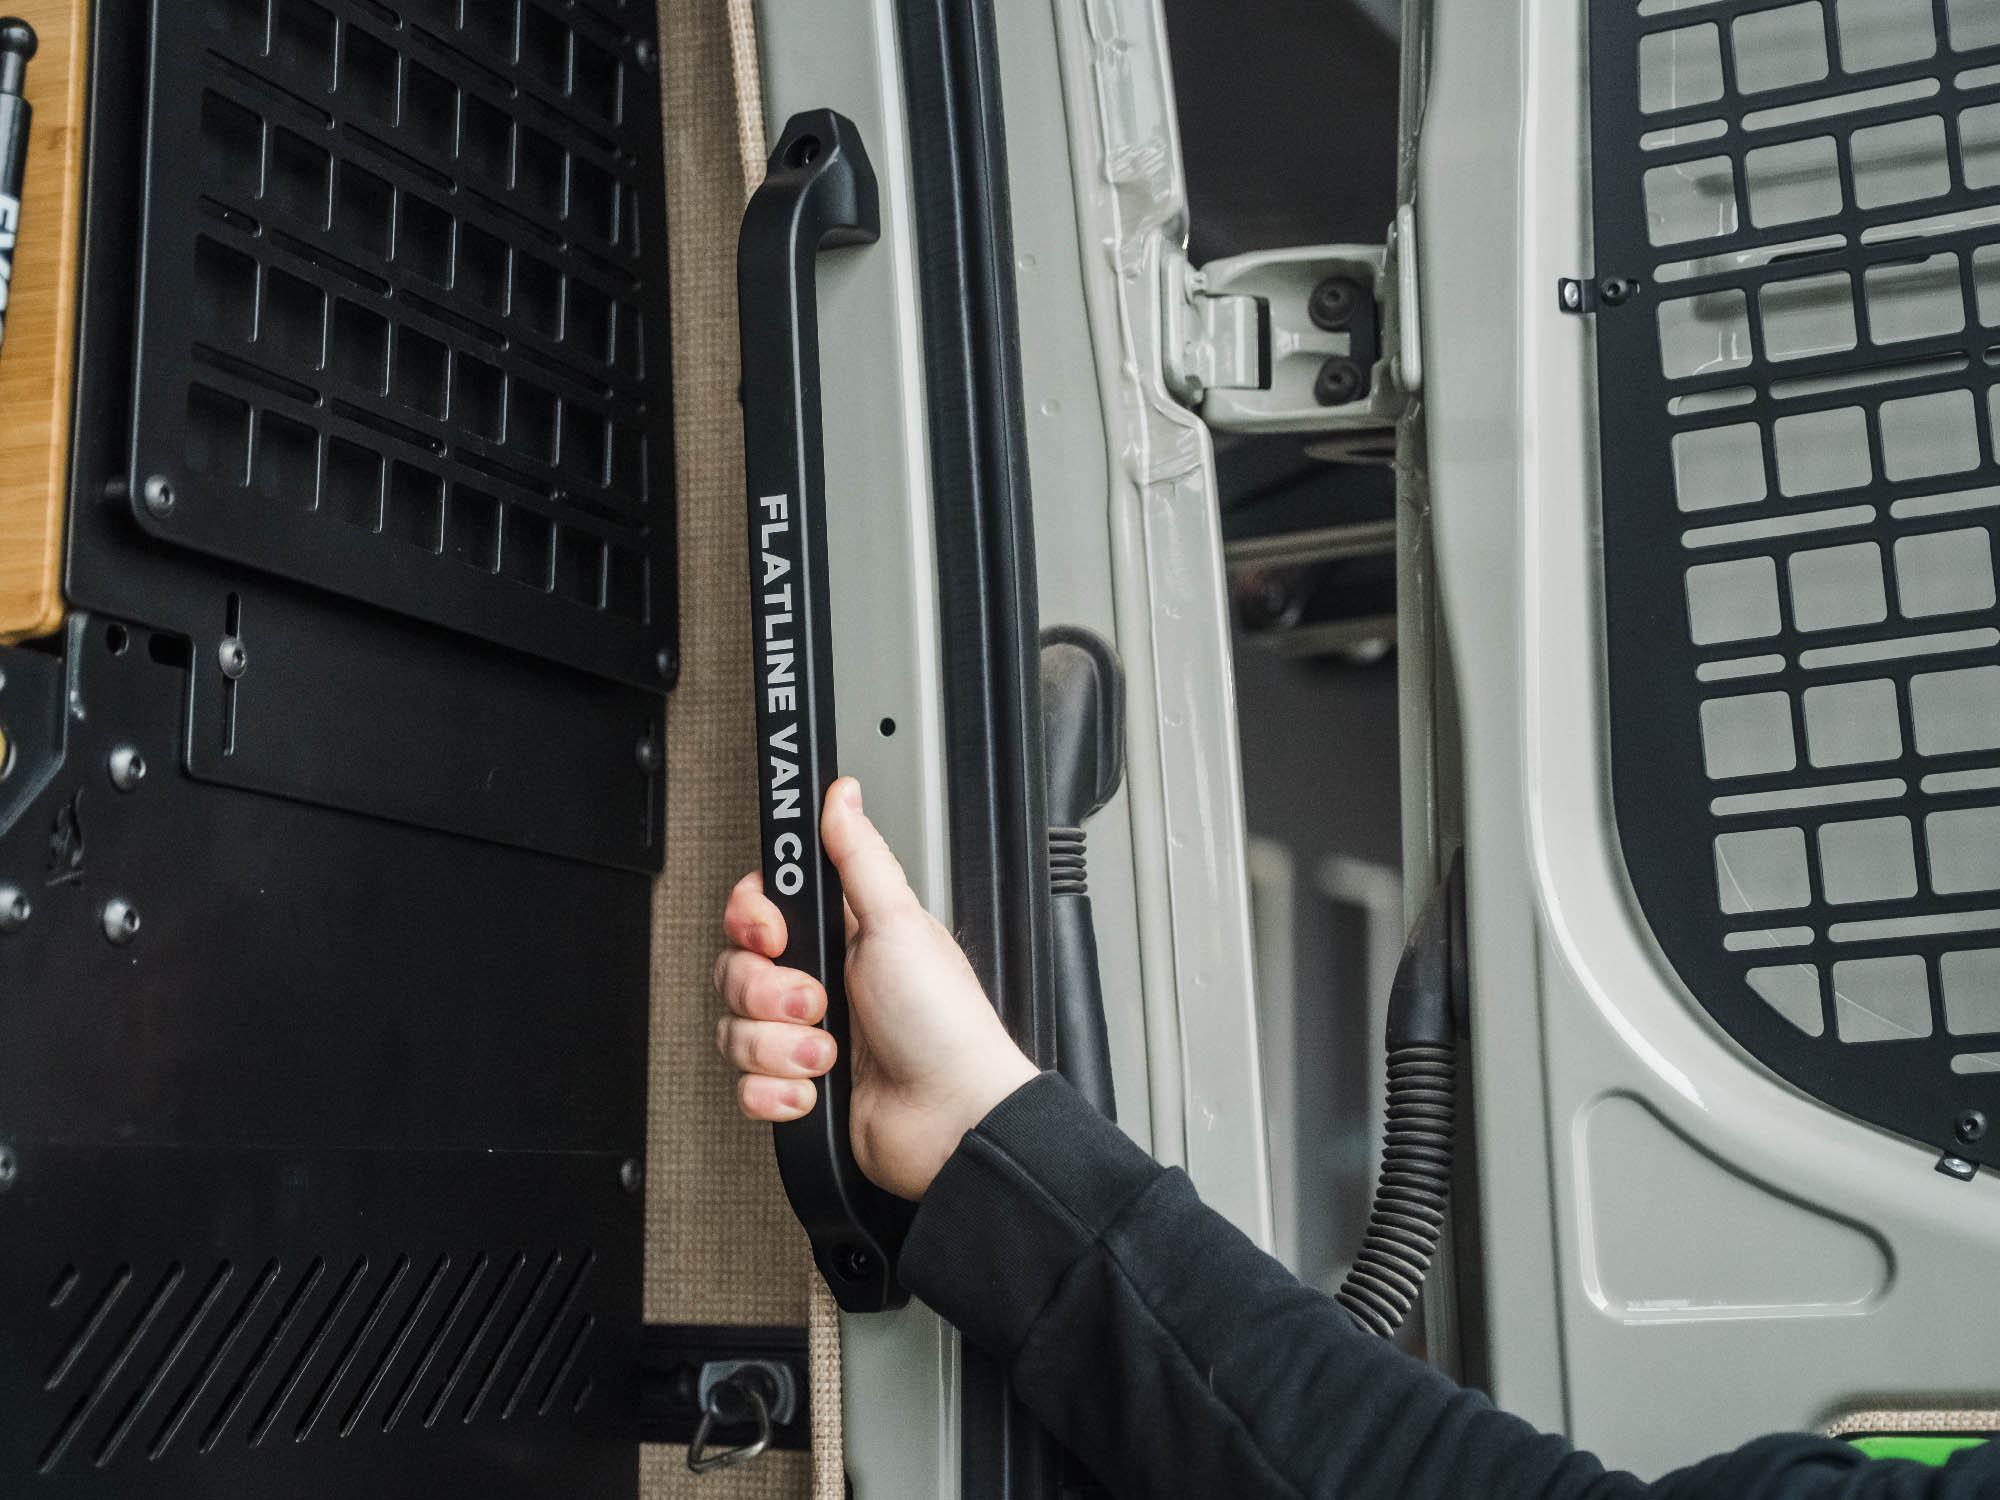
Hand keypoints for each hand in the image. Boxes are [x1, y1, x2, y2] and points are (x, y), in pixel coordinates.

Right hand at [714, 778, 1039, 1199]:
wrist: (953, 1119)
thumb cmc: (944, 1024)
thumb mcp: (900, 922)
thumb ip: (860, 856)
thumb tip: (843, 794)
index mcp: (842, 934)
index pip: (758, 910)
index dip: (752, 921)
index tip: (774, 935)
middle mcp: (819, 982)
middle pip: (735, 970)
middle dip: (768, 994)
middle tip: (816, 1002)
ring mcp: (805, 1038)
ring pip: (734, 1031)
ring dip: (780, 1048)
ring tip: (831, 1053)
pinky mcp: (798, 1088)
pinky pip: (746, 1087)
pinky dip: (778, 1092)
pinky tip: (817, 1090)